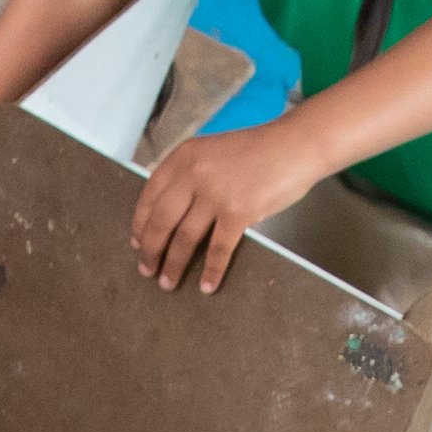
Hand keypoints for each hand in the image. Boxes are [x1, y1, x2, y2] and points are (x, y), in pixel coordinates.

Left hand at [130, 119, 321, 291]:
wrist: (295, 146)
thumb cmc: (259, 150)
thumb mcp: (213, 152)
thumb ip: (191, 175)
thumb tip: (172, 212)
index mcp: (185, 156)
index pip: (150, 195)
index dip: (140, 223)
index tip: (135, 242)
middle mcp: (194, 173)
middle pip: (161, 220)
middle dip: (150, 250)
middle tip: (145, 270)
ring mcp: (216, 193)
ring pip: (184, 238)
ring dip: (173, 265)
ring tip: (168, 283)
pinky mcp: (239, 212)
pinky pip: (218, 249)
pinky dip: (211, 271)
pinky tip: (206, 286)